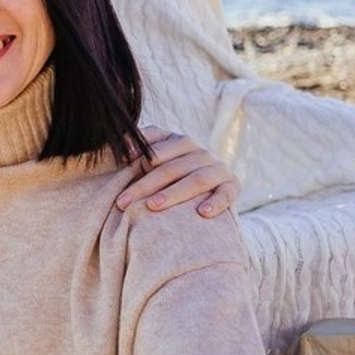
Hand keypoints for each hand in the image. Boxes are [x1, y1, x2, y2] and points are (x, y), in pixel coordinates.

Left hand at [117, 128, 240, 217]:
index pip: (159, 149)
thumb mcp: (158, 153)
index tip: (122, 168)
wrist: (209, 184)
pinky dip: (216, 202)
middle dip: (145, 185)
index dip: (141, 157)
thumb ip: (142, 144)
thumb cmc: (172, 169)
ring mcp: (218, 169)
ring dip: (174, 193)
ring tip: (153, 206)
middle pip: (171, 168)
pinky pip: (227, 193)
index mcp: (181, 141)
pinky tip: (202, 213)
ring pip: (196, 180)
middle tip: (123, 201)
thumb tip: (126, 144)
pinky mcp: (232, 185)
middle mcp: (201, 153)